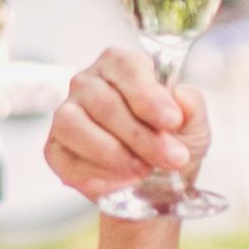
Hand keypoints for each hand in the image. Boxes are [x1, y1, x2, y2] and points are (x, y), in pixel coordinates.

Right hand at [45, 45, 205, 214]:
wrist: (155, 183)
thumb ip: (191, 107)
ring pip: (74, 126)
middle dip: (141, 136)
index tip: (173, 122)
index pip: (127, 69)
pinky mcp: (55, 148)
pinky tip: (120, 183)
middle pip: (104, 103)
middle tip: (171, 158)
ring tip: (143, 171)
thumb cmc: (171, 142)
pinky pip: (64, 158)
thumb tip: (181, 97)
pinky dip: (94, 174)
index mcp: (121, 65)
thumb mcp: (193, 125)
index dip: (149, 97)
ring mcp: (67, 114)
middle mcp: (88, 83)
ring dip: (113, 153)